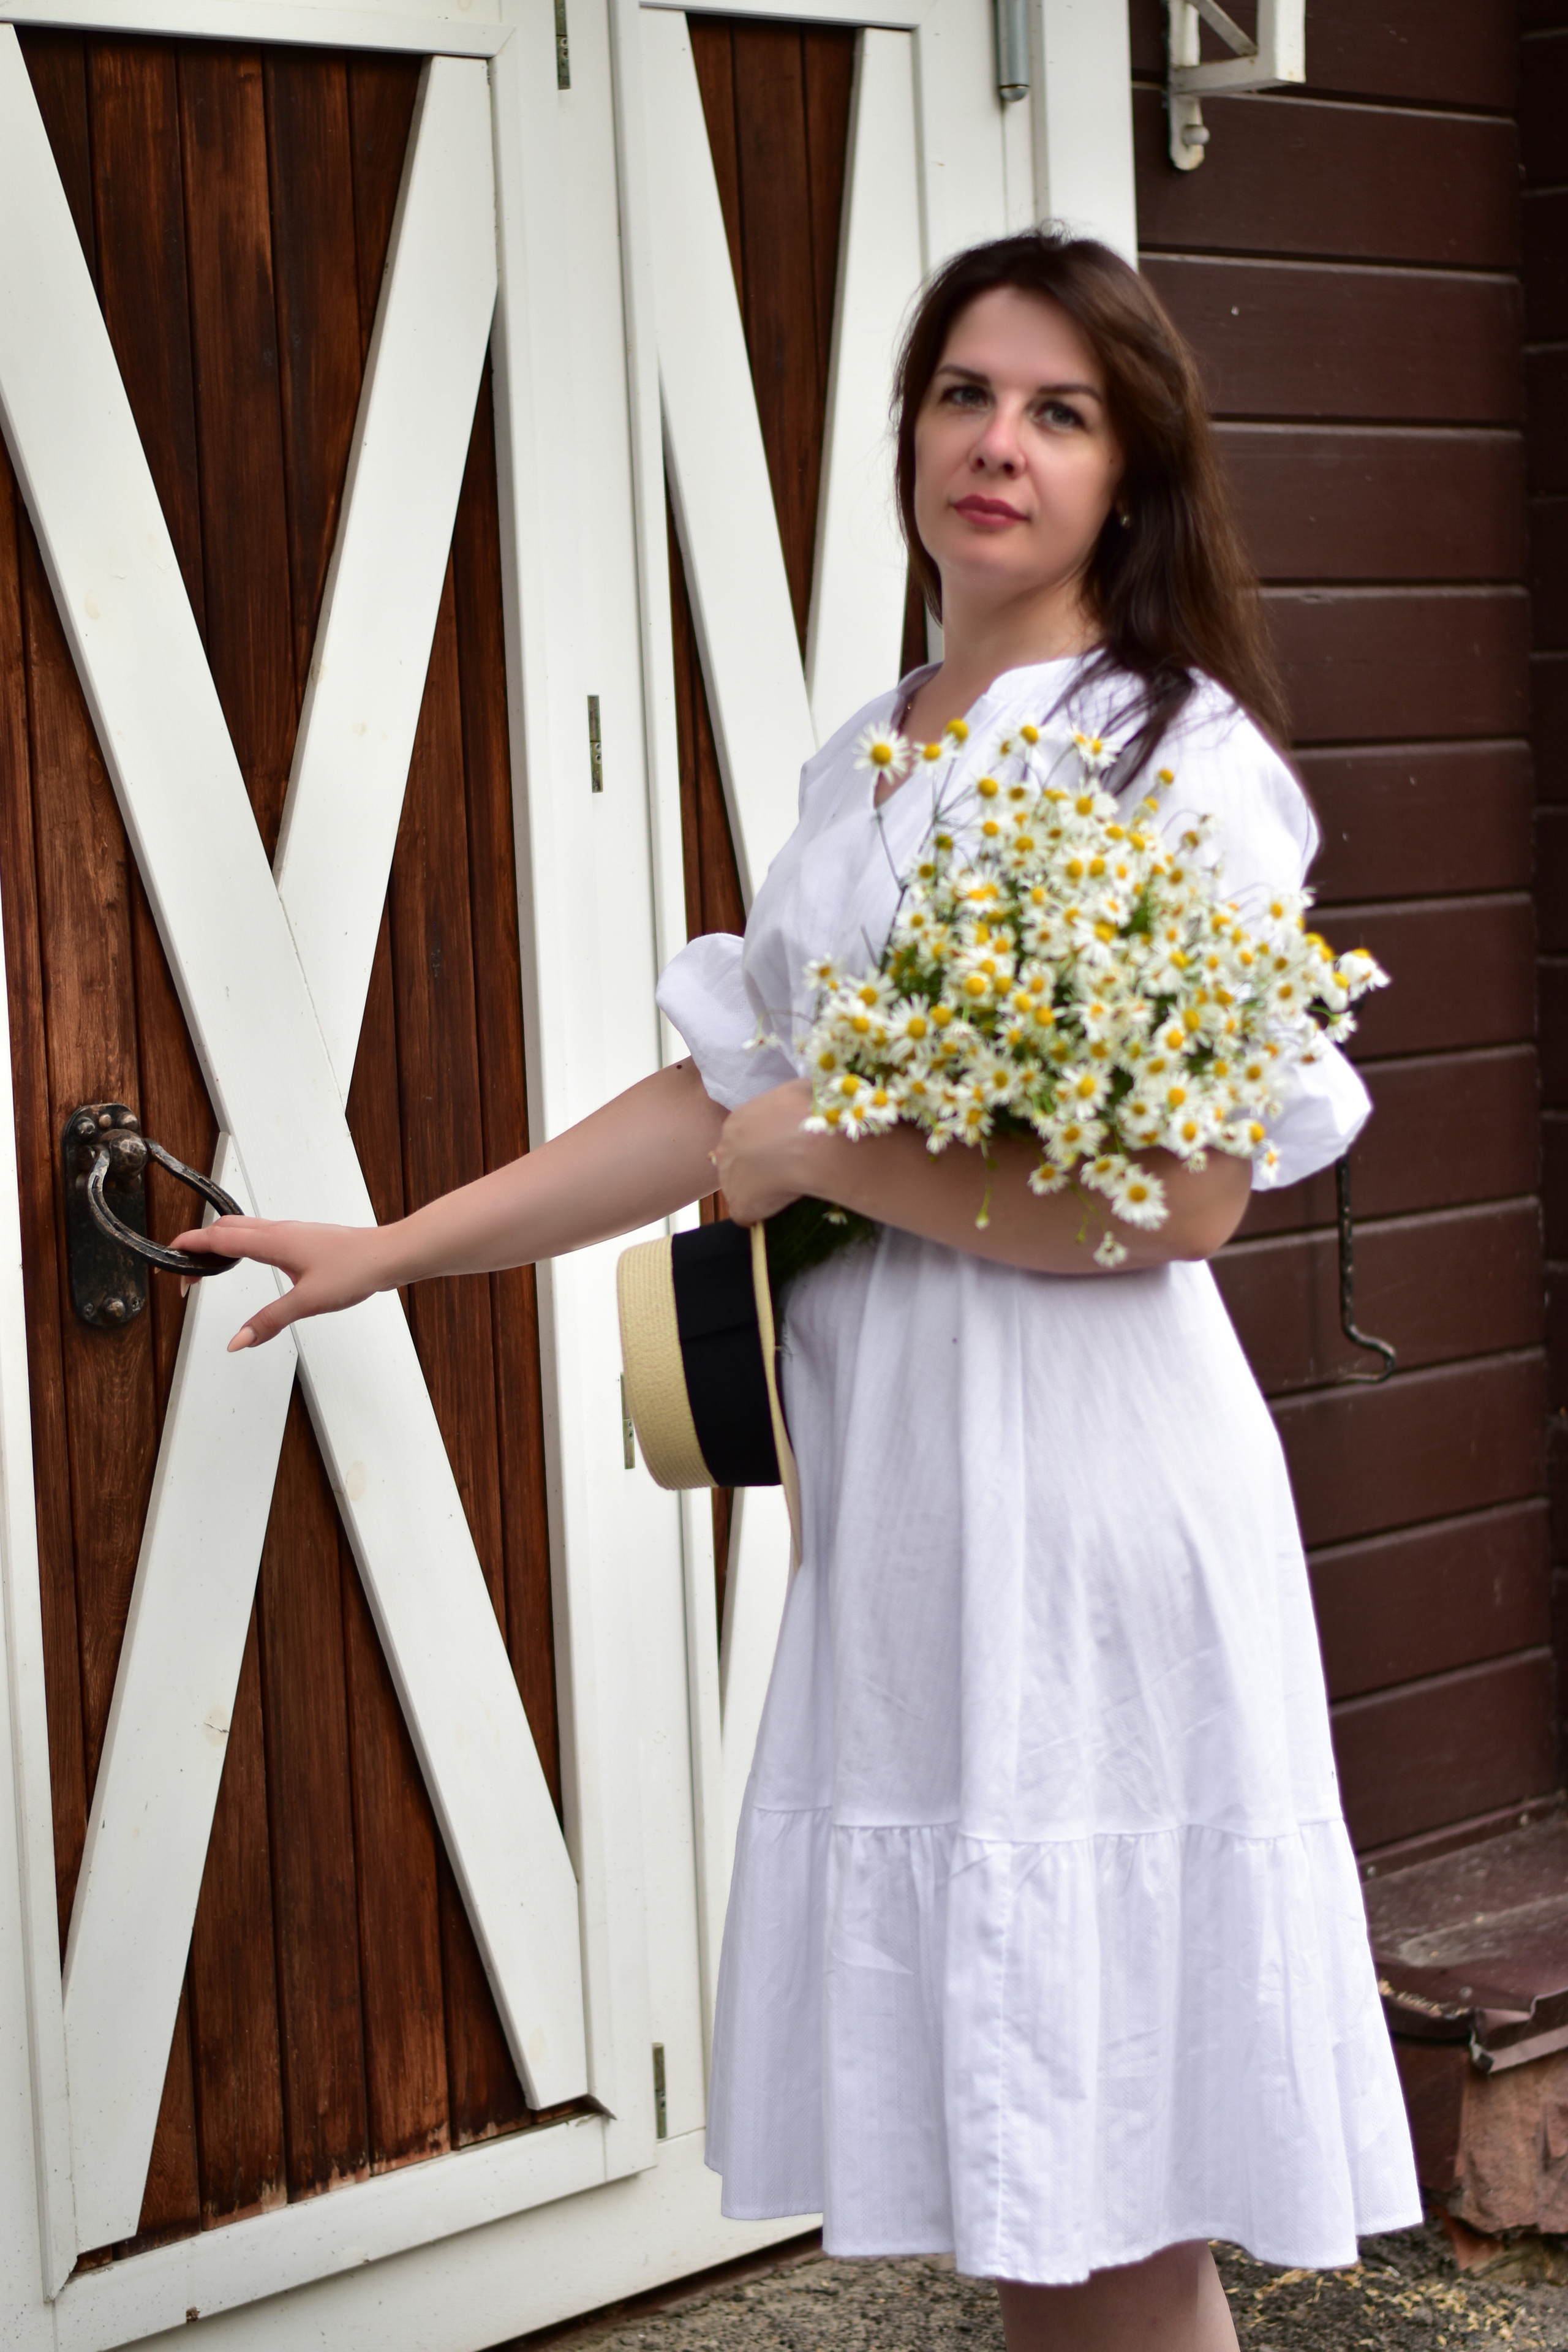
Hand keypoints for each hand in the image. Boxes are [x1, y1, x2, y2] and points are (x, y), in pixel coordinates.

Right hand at [171, 1217, 392, 1351]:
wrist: (387, 1255)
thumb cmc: (355, 1270)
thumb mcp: (308, 1302)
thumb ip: (269, 1321)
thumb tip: (237, 1341)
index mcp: (273, 1241)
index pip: (218, 1239)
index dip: (189, 1248)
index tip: (169, 1258)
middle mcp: (279, 1230)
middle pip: (225, 1227)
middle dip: (198, 1243)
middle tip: (182, 1265)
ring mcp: (291, 1231)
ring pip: (243, 1227)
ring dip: (219, 1240)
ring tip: (205, 1262)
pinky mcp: (302, 1237)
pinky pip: (259, 1232)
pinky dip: (240, 1241)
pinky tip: (246, 1256)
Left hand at [711, 1079, 816, 1223]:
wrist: (813, 1144)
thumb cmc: (811, 1113)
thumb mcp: (798, 1093)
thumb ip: (789, 1101)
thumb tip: (800, 1103)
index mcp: (737, 1120)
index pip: (743, 1136)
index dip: (763, 1145)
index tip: (782, 1149)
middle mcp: (725, 1148)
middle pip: (736, 1161)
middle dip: (756, 1166)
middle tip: (785, 1170)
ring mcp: (728, 1178)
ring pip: (739, 1187)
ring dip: (758, 1190)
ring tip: (787, 1189)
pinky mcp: (739, 1204)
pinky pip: (748, 1213)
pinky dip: (762, 1213)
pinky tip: (782, 1207)